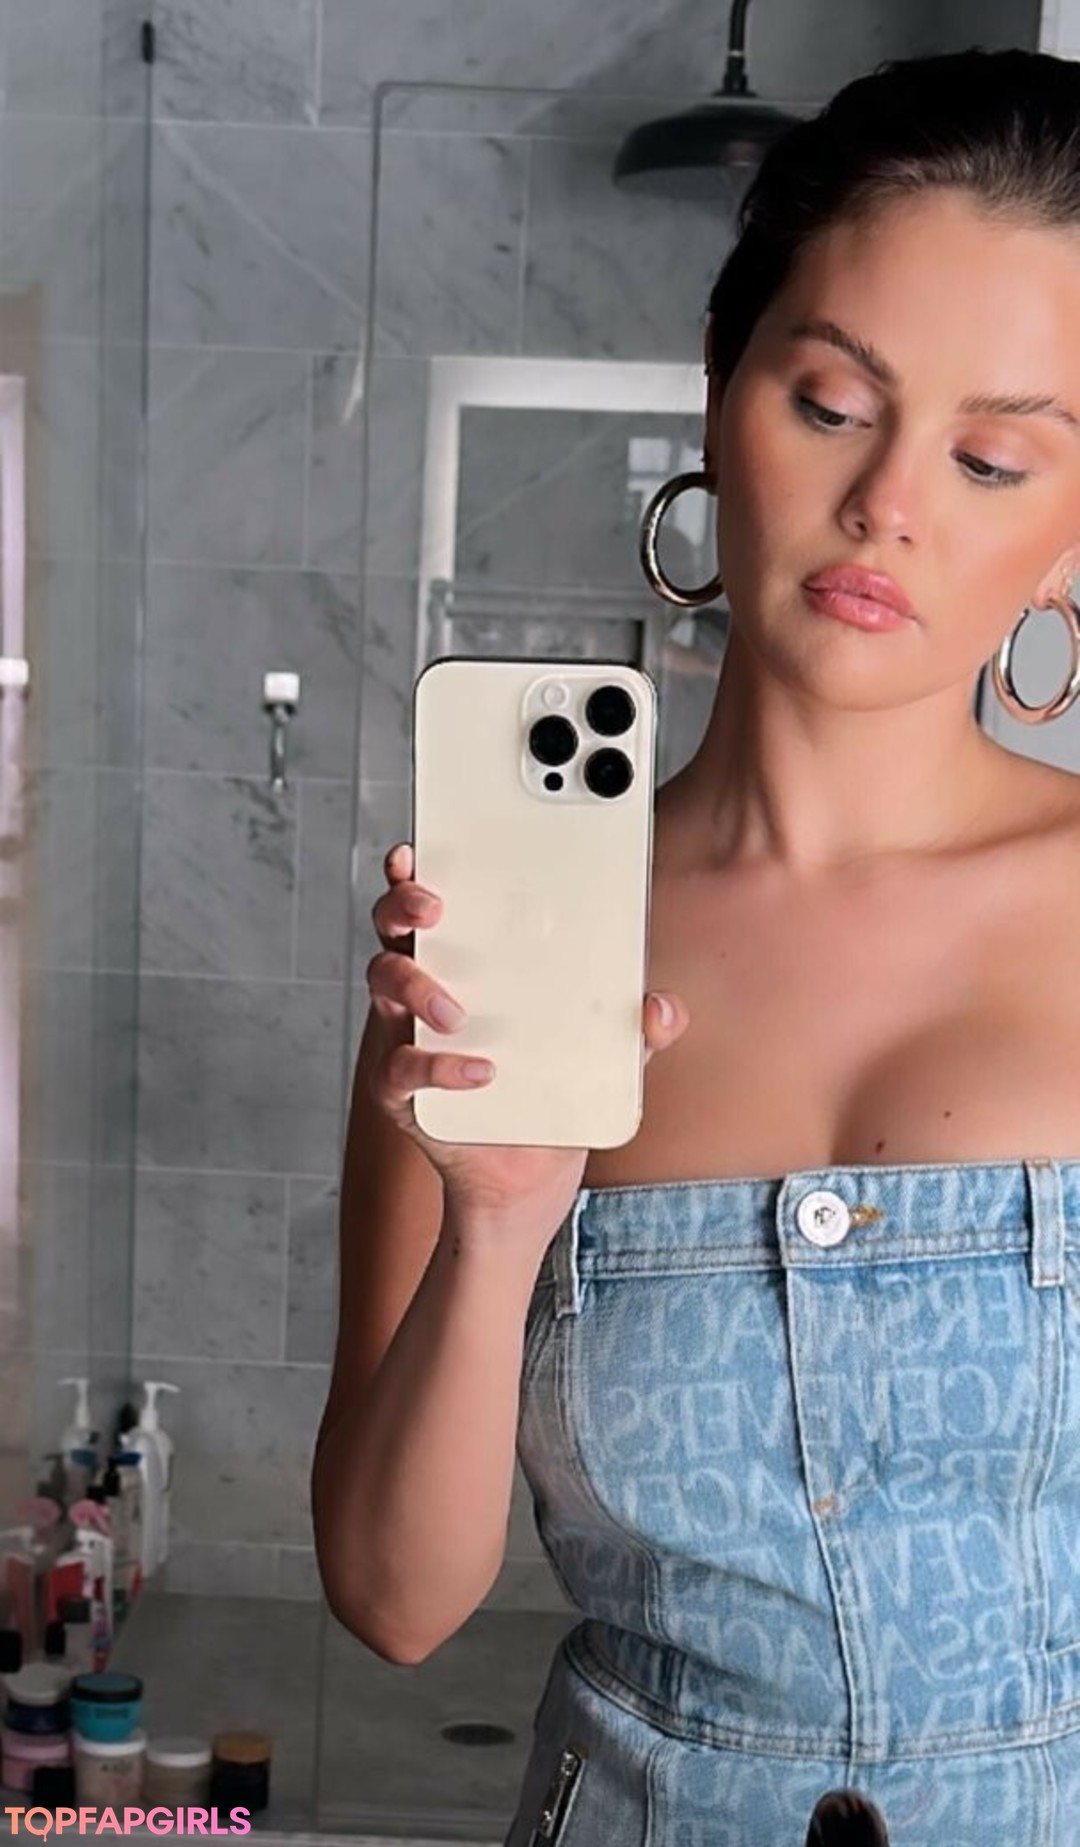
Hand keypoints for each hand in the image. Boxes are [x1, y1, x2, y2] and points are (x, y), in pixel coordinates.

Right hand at [364, 842, 687, 1242]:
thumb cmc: (552, 1093)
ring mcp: (406, 1036)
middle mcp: (426, 989)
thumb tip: (663, 1007)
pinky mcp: (402, 1092)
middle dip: (403, 903)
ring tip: (460, 1012)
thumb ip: (636, 1030)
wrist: (527, 1176)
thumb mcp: (606, 1057)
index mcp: (468, 963)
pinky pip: (403, 1067)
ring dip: (418, 985)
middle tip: (434, 906)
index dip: (417, 869)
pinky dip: (439, 1066)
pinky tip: (481, 1071)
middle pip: (392, 926)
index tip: (420, 845)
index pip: (433, 901)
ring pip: (384, 985)